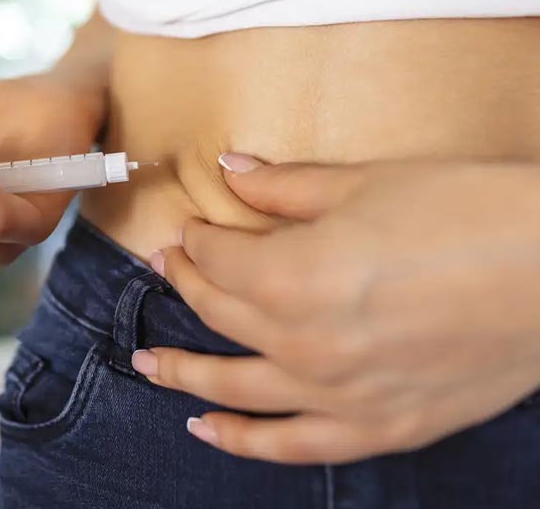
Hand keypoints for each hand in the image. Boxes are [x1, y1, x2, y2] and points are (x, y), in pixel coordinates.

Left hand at [132, 154, 539, 463]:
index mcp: (292, 275)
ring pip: (234, 386)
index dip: (197, 238)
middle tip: (167, 266)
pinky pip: (291, 446)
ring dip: (182, 370)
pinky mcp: (378, 428)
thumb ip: (286, 186)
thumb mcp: (367, 184)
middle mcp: (302, 342)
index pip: (218, 257)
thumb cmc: (468, 213)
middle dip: (186, 283)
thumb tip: (232, 169)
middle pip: (218, 311)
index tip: (191, 228)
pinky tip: (205, 428)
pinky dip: (242, 440)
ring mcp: (337, 394)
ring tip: (146, 362)